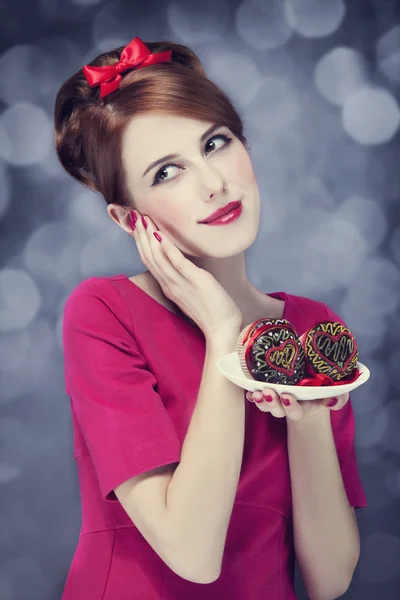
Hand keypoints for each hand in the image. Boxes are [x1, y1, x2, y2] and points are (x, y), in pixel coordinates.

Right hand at [129, 210, 242, 337]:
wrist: (222, 330)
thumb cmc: (211, 312)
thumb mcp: (191, 293)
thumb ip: (183, 279)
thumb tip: (180, 264)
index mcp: (169, 286)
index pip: (150, 261)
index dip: (141, 242)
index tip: (137, 225)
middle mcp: (171, 284)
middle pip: (149, 257)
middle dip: (141, 235)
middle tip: (135, 215)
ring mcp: (181, 284)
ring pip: (159, 258)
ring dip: (150, 237)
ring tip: (144, 220)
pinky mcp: (196, 282)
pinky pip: (179, 264)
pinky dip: (169, 250)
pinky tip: (162, 236)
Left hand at [246, 387, 349, 420]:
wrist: (313, 371)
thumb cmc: (325, 381)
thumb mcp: (337, 388)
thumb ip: (339, 396)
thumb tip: (330, 402)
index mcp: (305, 406)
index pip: (296, 412)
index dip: (291, 407)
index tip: (287, 396)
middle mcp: (289, 405)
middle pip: (278, 411)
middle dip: (272, 403)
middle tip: (267, 392)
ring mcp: (277, 398)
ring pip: (266, 405)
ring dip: (260, 401)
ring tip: (257, 393)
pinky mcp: (267, 389)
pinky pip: (257, 396)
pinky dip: (252, 395)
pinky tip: (249, 392)